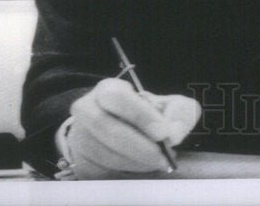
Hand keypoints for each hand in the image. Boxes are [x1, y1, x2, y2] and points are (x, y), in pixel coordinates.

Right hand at [66, 78, 200, 178]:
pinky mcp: (80, 160)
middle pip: (106, 127)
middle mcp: (87, 109)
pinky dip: (126, 170)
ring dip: (135, 161)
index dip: (140, 116)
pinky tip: (142, 165)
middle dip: (139, 146)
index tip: (163, 133)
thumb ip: (179, 112)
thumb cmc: (147, 115)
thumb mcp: (168, 105)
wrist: (122, 130)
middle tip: (162, 155)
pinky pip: (100, 169)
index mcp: (108, 89)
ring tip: (157, 161)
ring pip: (103, 152)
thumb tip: (172, 133)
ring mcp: (79, 136)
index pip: (118, 97)